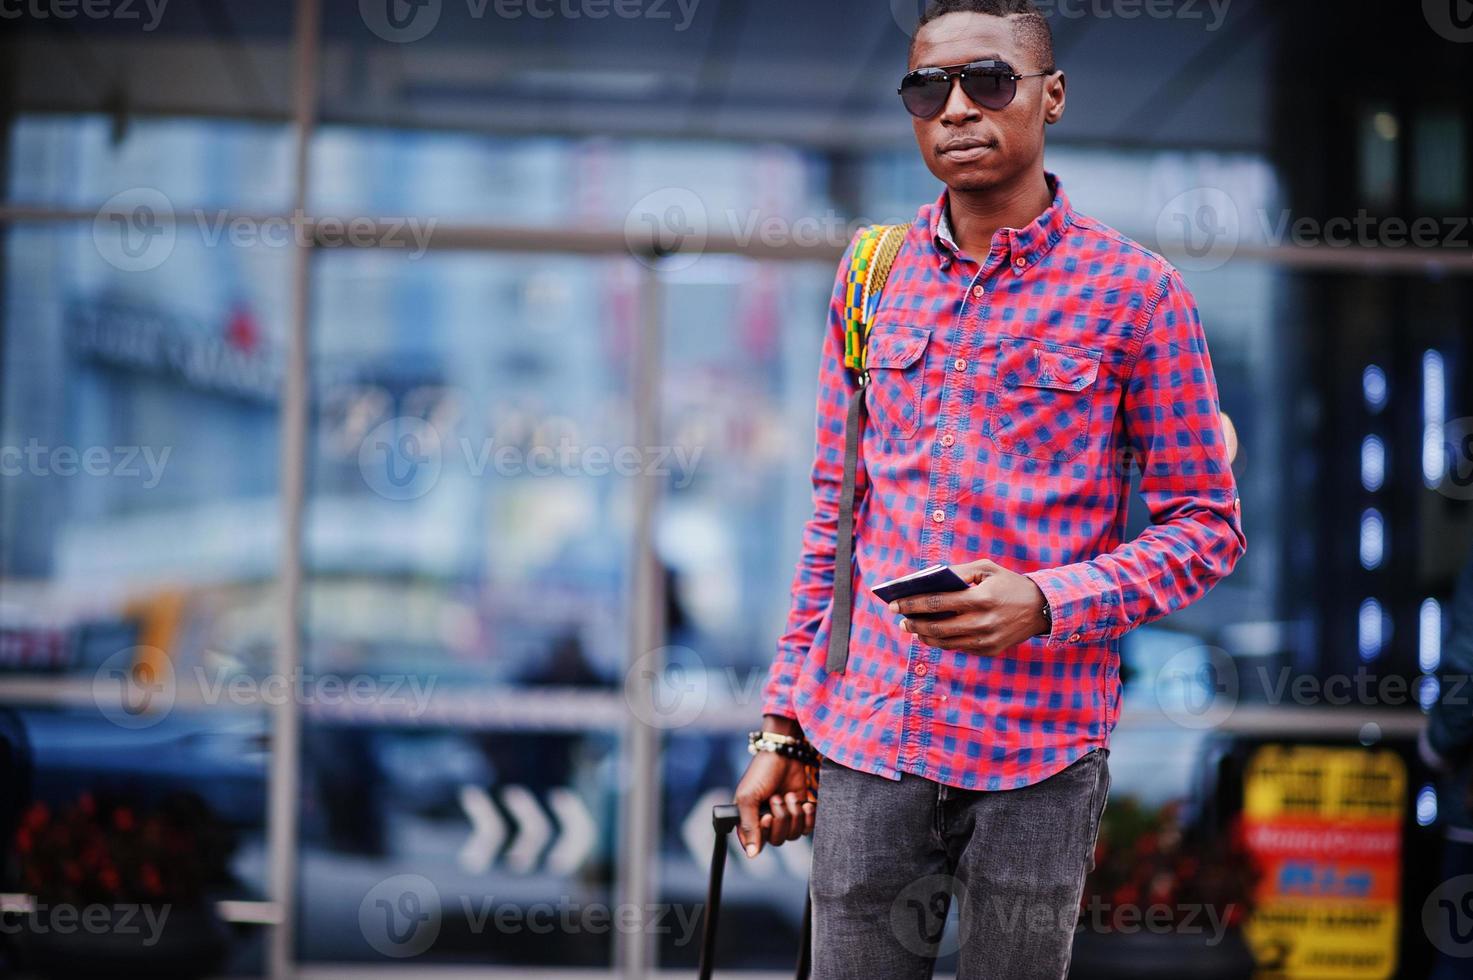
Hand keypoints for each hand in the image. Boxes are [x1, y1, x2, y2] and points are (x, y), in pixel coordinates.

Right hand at [733, 744, 817, 857]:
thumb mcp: (748, 797)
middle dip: (780, 819)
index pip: (756, 844)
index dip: (763, 834)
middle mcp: (767, 822)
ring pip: (793, 835)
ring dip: (794, 815)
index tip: (765, 817)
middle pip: (777, 840)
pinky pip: (808, 829)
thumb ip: (748, 825)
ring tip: (790, 795)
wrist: (785, 753)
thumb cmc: (761, 772)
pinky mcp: (801, 812)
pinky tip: (806, 804)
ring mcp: (785, 817)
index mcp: (749, 820)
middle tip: (777, 798)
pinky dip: (808, 818)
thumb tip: (751, 854)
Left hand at [889, 559, 1048, 654]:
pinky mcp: (989, 651)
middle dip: (914, 624)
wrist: (1041, 608)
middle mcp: (982, 622)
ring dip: (924, 636)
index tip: (894, 605)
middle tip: (900, 620)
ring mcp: (986, 640)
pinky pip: (958, 648)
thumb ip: (958, 572)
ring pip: (945, 642)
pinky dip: (942, 642)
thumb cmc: (1008, 583)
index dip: (912, 604)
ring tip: (912, 628)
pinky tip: (931, 635)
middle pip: (937, 627)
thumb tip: (928, 580)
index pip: (937, 603)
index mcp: (980, 598)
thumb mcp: (986, 568)